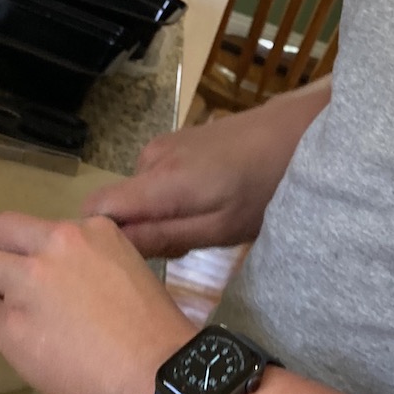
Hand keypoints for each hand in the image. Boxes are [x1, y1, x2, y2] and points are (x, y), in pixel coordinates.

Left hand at [0, 213, 193, 393]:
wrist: (163, 376)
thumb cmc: (156, 336)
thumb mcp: (128, 272)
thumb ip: (91, 266)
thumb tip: (62, 292)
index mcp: (93, 230)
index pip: (42, 229)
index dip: (29, 254)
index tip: (32, 279)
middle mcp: (58, 244)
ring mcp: (31, 281)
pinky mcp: (14, 324)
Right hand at [80, 112, 293, 256]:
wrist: (297, 133)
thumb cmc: (265, 188)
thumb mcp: (220, 228)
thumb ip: (165, 237)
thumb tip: (112, 248)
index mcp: (158, 180)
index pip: (95, 207)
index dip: (100, 237)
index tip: (127, 260)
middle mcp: (150, 158)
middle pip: (119, 207)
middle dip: (142, 233)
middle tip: (188, 246)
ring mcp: (163, 146)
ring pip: (140, 196)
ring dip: (161, 216)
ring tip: (207, 222)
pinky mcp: (177, 142)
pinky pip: (155, 180)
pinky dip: (173, 198)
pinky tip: (210, 200)